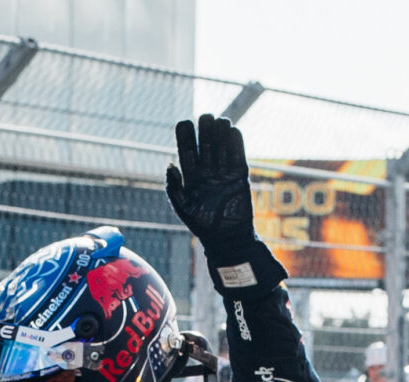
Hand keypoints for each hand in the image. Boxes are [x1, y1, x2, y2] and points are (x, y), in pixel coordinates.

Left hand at [166, 112, 257, 253]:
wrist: (226, 237)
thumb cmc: (202, 225)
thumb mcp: (182, 207)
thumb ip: (173, 187)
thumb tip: (169, 164)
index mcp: (191, 177)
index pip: (187, 152)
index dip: (185, 137)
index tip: (184, 123)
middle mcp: (208, 172)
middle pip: (206, 145)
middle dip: (205, 131)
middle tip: (204, 117)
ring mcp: (224, 172)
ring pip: (222, 147)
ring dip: (220, 133)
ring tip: (219, 119)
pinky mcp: (240, 176)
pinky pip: (238, 156)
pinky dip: (236, 143)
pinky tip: (233, 130)